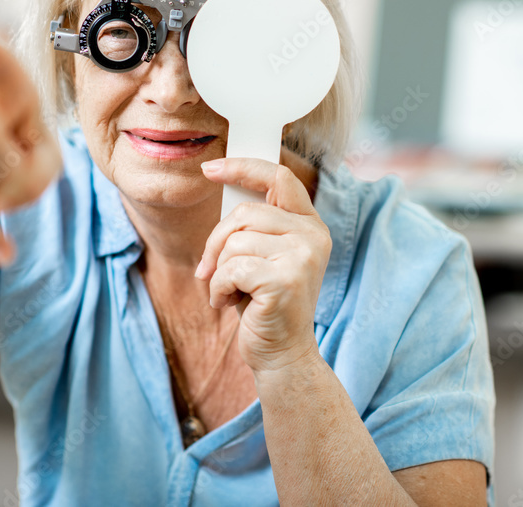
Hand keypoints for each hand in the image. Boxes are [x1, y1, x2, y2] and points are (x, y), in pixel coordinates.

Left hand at [195, 158, 330, 373]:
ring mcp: (303, 258)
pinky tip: (230, 303)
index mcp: (309, 225)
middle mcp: (313, 236)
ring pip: (234, 242)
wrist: (281, 355)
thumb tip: (220, 182)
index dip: (242, 168)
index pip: (278, 178)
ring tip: (231, 291)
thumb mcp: (261, 256)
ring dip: (218, 271)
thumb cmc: (263, 304)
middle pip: (245, 214)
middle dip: (216, 242)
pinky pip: (230, 269)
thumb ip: (252, 225)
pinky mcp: (285, 280)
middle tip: (210, 269)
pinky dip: (218, 289)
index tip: (209, 168)